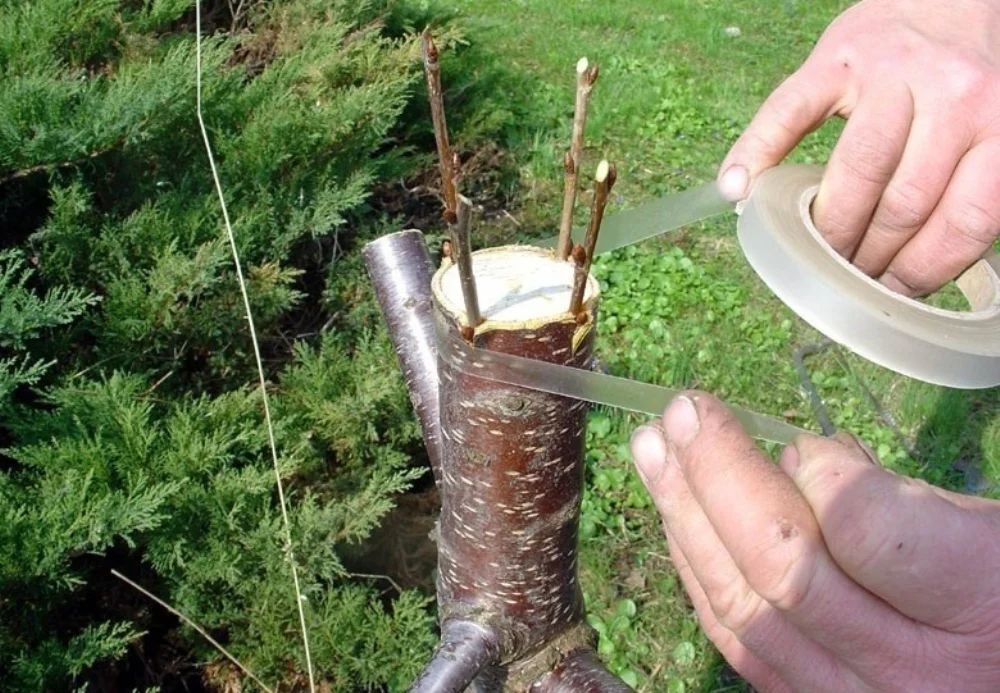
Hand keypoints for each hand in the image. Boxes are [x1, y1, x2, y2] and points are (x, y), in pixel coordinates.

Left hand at [630, 393, 999, 691]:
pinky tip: (676, 517)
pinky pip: (737, 639)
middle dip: (717, 476)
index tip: (805, 443)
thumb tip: (796, 459)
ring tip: (652, 449)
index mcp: (977, 600)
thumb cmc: (999, 586)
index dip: (817, 472)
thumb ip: (890, 498)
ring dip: (685, 516)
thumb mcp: (981, 526)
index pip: (865, 529)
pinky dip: (698, 570)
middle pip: (783, 571)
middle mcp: (910, 672)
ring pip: (744, 607)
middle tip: (681, 411)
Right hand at [718, 0, 999, 296]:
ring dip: (828, 229)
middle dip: (868, 259)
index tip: (892, 294)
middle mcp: (956, 96)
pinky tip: (736, 188)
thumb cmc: (960, 80)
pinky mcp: (837, 58)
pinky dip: (756, 153)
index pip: (964, 221)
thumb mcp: (987, 130)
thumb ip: (964, 186)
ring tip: (812, 254)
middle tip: (844, 280)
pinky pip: (789, 112)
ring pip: (857, 173)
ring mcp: (893, 74)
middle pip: (904, 204)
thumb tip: (911, 272)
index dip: (923, 270)